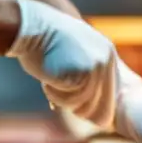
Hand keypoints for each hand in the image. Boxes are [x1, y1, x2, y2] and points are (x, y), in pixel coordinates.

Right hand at [7, 0, 116, 126]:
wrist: (29, 26)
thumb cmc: (43, 43)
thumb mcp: (71, 57)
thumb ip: (84, 78)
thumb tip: (97, 116)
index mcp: (107, 54)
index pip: (112, 97)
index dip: (95, 111)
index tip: (80, 113)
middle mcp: (107, 60)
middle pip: (104, 109)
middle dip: (82, 111)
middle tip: (60, 101)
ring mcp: (98, 66)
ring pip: (84, 106)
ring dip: (63, 100)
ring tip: (49, 82)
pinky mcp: (84, 72)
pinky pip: (71, 100)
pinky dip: (55, 95)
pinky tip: (46, 79)